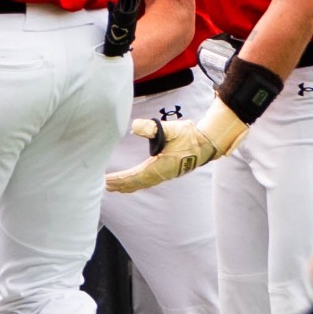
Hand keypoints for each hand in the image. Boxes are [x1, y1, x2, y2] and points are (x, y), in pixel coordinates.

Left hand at [104, 98, 248, 193]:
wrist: (208, 142)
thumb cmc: (189, 136)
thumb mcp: (170, 129)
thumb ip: (151, 128)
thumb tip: (134, 126)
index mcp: (159, 167)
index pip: (134, 176)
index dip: (119, 180)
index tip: (106, 181)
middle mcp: (161, 174)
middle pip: (136, 183)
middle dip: (120, 185)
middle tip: (104, 186)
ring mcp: (165, 174)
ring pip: (142, 183)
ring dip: (128, 185)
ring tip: (114, 187)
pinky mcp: (167, 171)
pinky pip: (148, 180)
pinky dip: (137, 182)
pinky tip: (132, 181)